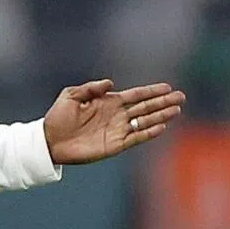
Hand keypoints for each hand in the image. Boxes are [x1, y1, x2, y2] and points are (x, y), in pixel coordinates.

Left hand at [42, 79, 184, 164]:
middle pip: (145, 107)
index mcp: (108, 103)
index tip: (167, 87)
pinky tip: (160, 127)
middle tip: (180, 97)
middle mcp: (116, 116)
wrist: (49, 141)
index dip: (151, 91)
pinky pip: (135, 138)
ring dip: (160, 116)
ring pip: (144, 122)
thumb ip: (90, 88)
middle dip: (163, 102)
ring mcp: (117, 130)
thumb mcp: (71, 96)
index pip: (135, 95)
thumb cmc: (57, 117)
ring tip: (176, 110)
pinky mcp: (114, 145)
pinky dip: (147, 132)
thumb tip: (110, 84)